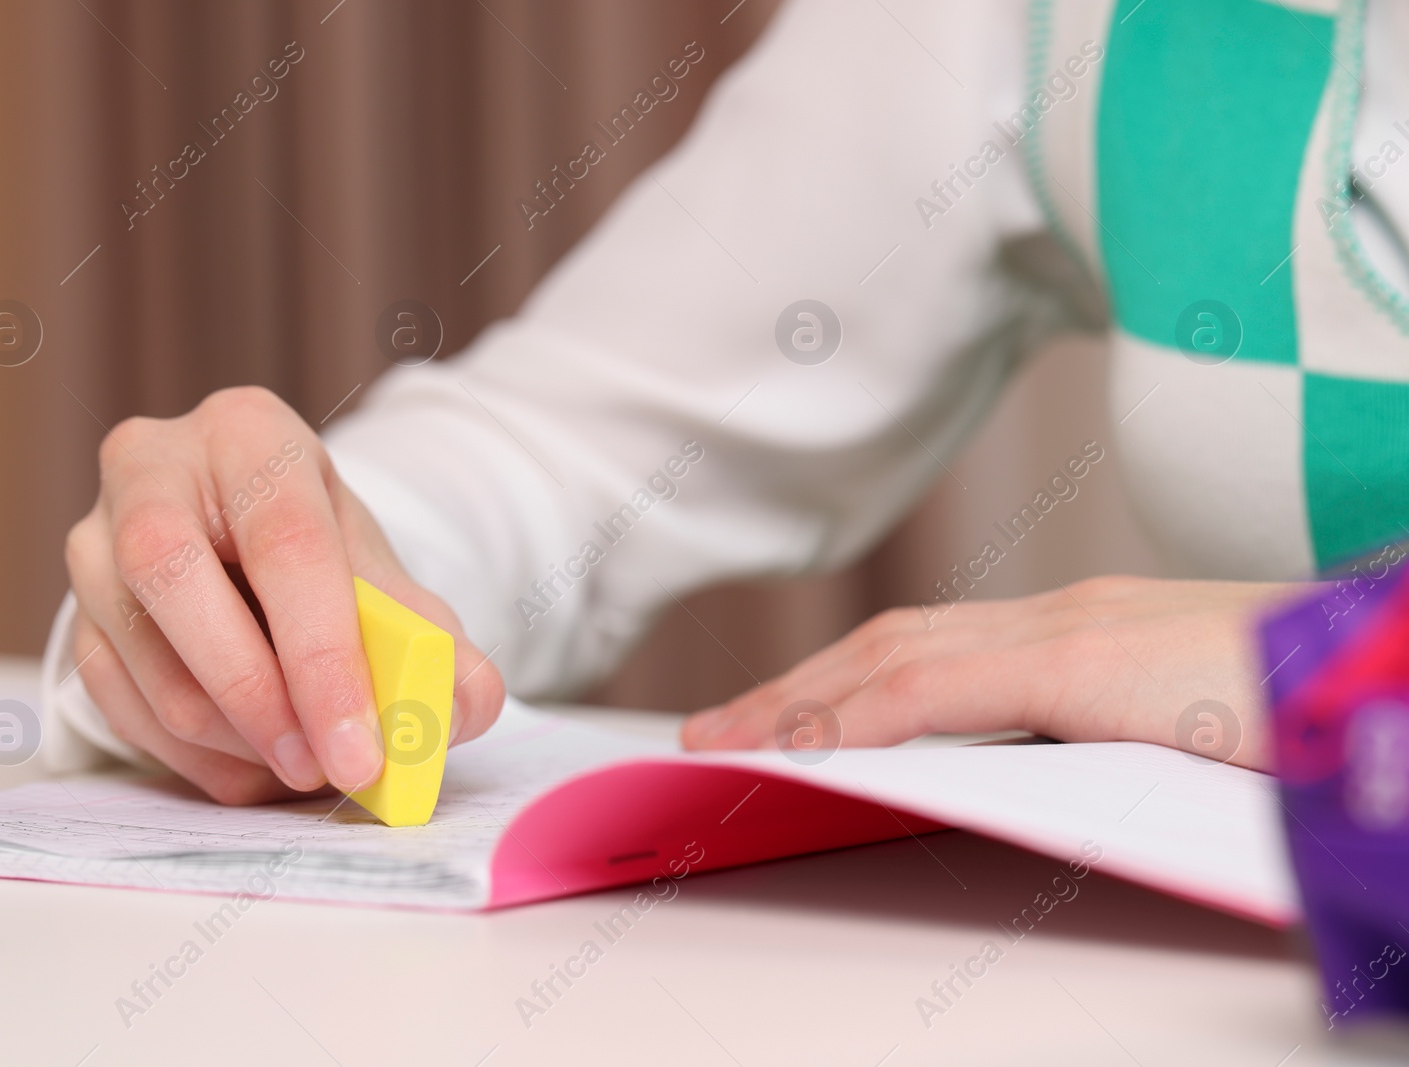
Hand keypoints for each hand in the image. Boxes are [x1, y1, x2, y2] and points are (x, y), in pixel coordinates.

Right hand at [63, 387, 505, 803]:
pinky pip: (123, 710)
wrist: (235, 538)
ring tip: (305, 765)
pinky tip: (257, 762)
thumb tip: (467, 706)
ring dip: (235, 741)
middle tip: (324, 768)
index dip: (324, 654)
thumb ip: (432, 638)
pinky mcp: (71, 615)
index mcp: (247, 434)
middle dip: (261, 698)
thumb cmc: (314, 549)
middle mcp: (151, 468)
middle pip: (177, 581)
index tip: (361, 747)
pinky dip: (198, 758)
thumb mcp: (379, 571)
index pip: (284, 541)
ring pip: (148, 664)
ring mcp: (92, 541)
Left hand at [680, 576, 1298, 770]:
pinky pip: (940, 684)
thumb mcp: (1181, 727)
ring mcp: (1071, 629)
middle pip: (889, 645)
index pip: (926, 648)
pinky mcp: (1087, 660)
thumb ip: (1106, 742)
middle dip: (795, 687)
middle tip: (716, 730)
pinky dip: (863, 710)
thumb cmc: (1303, 704)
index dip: (840, 682)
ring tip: (726, 739)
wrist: (1380, 665)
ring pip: (894, 657)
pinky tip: (807, 742)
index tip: (777, 718)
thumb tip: (1050, 785)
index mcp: (1082, 631)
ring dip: (802, 697)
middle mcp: (1062, 616)